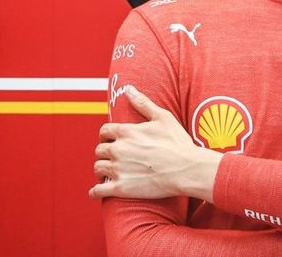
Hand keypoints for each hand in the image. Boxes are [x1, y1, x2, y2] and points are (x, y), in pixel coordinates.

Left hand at [89, 87, 221, 200]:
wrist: (187, 169)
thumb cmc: (177, 143)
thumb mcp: (162, 117)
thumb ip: (143, 102)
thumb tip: (129, 89)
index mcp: (126, 132)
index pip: (104, 131)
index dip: (106, 135)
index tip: (110, 139)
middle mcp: (118, 149)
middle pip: (99, 150)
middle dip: (104, 152)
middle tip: (111, 156)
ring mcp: (119, 169)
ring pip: (98, 168)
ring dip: (100, 169)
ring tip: (106, 172)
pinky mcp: (122, 188)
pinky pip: (99, 190)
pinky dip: (95, 191)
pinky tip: (96, 191)